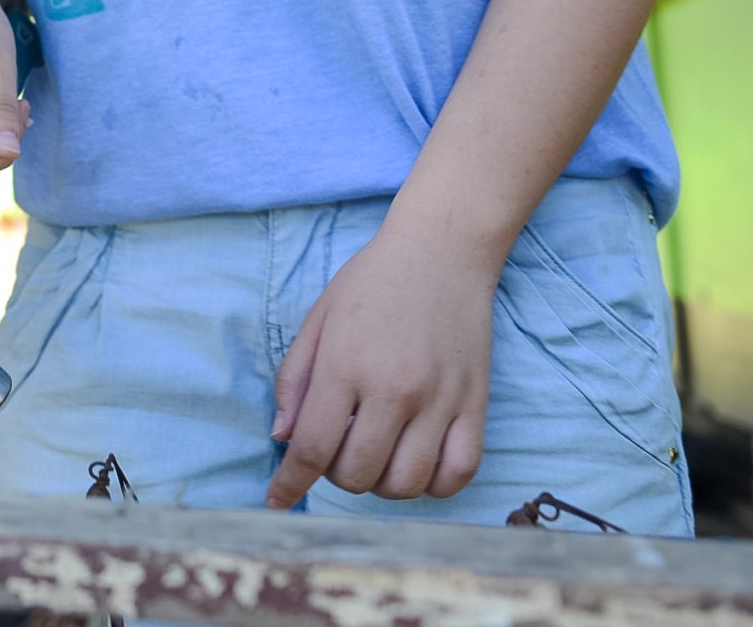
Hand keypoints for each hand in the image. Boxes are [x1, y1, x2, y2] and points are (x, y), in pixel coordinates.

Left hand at [266, 220, 497, 508]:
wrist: (440, 251)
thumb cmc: (371, 283)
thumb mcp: (317, 321)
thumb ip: (295, 381)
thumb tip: (281, 438)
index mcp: (345, 367)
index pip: (310, 448)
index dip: (290, 484)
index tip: (277, 501)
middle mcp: (393, 390)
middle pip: (356, 474)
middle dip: (334, 476)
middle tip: (334, 450)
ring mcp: (439, 401)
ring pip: (405, 484)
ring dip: (381, 484)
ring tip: (374, 456)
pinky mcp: (475, 405)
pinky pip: (458, 474)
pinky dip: (433, 485)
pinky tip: (416, 464)